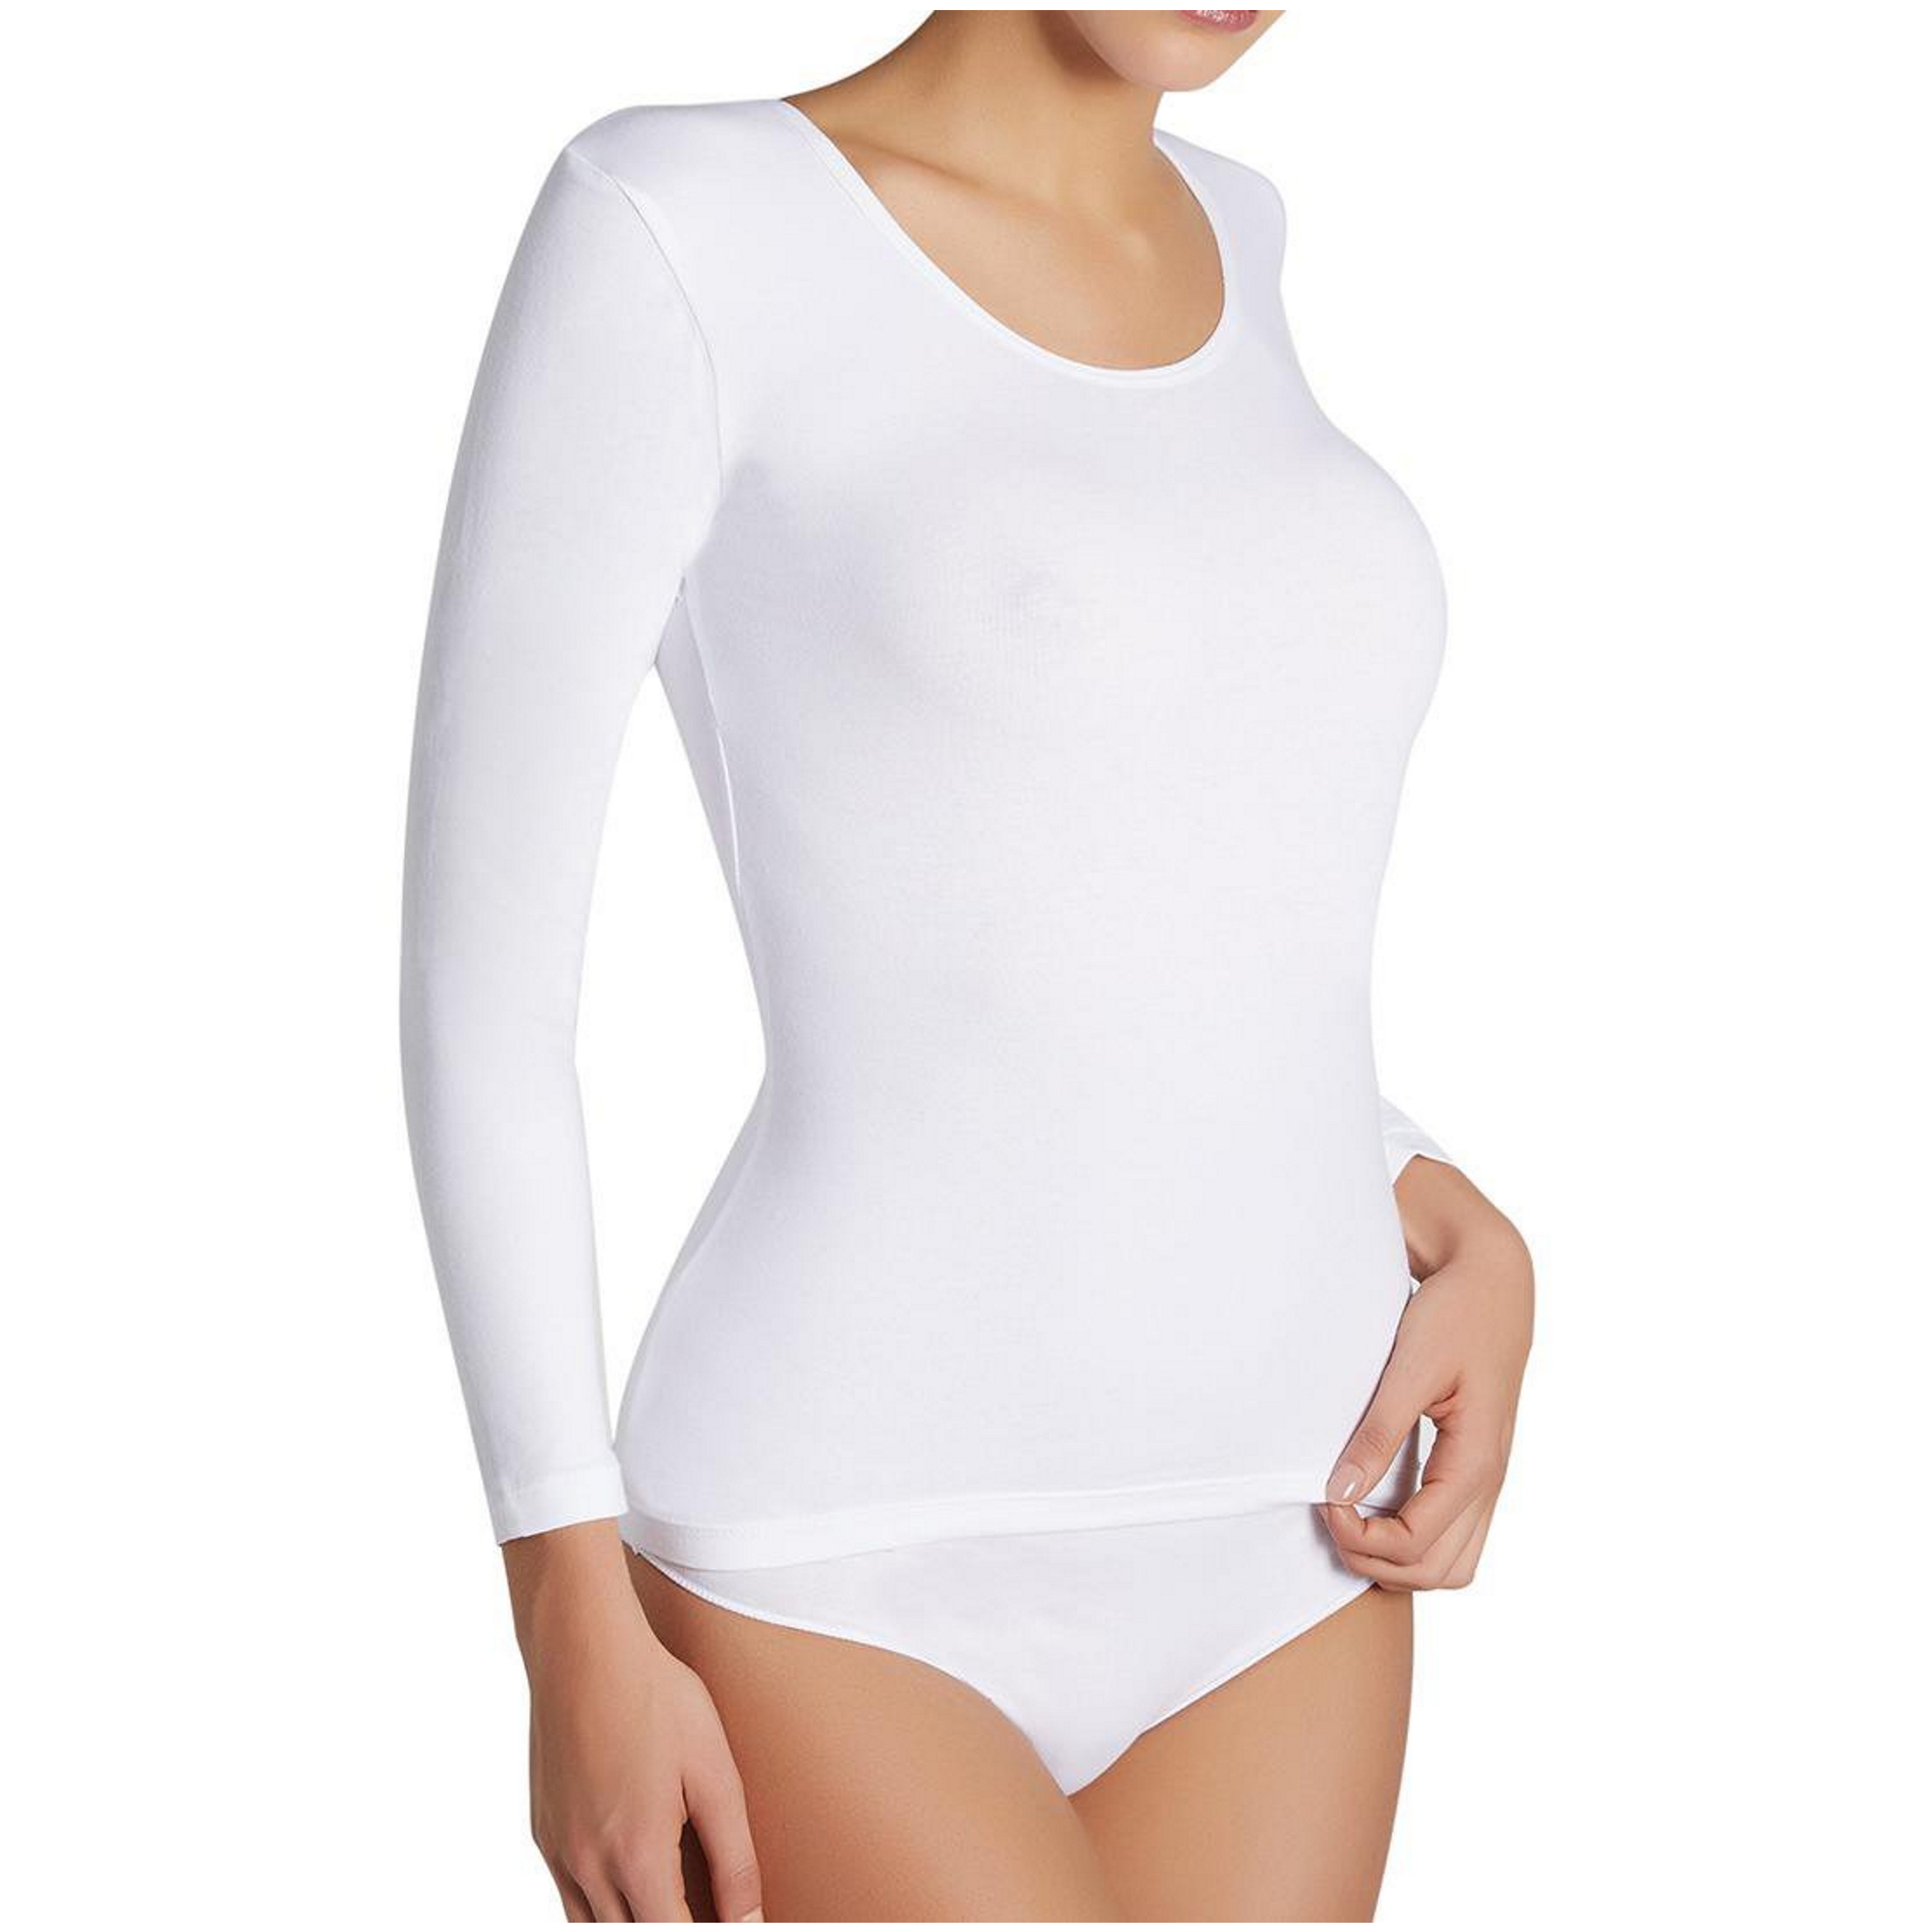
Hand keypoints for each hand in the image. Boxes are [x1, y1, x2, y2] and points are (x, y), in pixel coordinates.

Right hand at [505, 1524, 761, 1922]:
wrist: (583, 1647)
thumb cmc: (654, 1698)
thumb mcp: (715, 1773)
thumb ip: (734, 1858)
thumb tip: (749, 1920)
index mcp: (637, 1858)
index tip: (729, 1924)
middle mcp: (589, 1867)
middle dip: (671, 1927)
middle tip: (705, 1907)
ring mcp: (558, 1852)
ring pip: (594, 1928)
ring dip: (634, 1922)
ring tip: (671, 1896)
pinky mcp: (543, 1832)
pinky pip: (569, 1897)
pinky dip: (601, 1904)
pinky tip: (629, 1875)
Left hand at [1322, 1162, 1532, 1590]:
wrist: (1494, 1282)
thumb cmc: (1454, 1316)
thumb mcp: (1410, 1369)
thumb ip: (1377, 1434)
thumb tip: (1339, 1493)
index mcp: (1476, 1462)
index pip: (1416, 1543)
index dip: (1361, 1539)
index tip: (1323, 1501)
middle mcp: (1491, 1481)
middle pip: (1438, 1572)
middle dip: (1379, 1562)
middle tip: (1333, 1517)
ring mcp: (1490, 1479)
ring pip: (1455, 1565)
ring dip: (1401, 1561)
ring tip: (1354, 1521)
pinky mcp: (1480, 1468)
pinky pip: (1459, 1537)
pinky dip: (1419, 1544)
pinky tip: (1380, 1510)